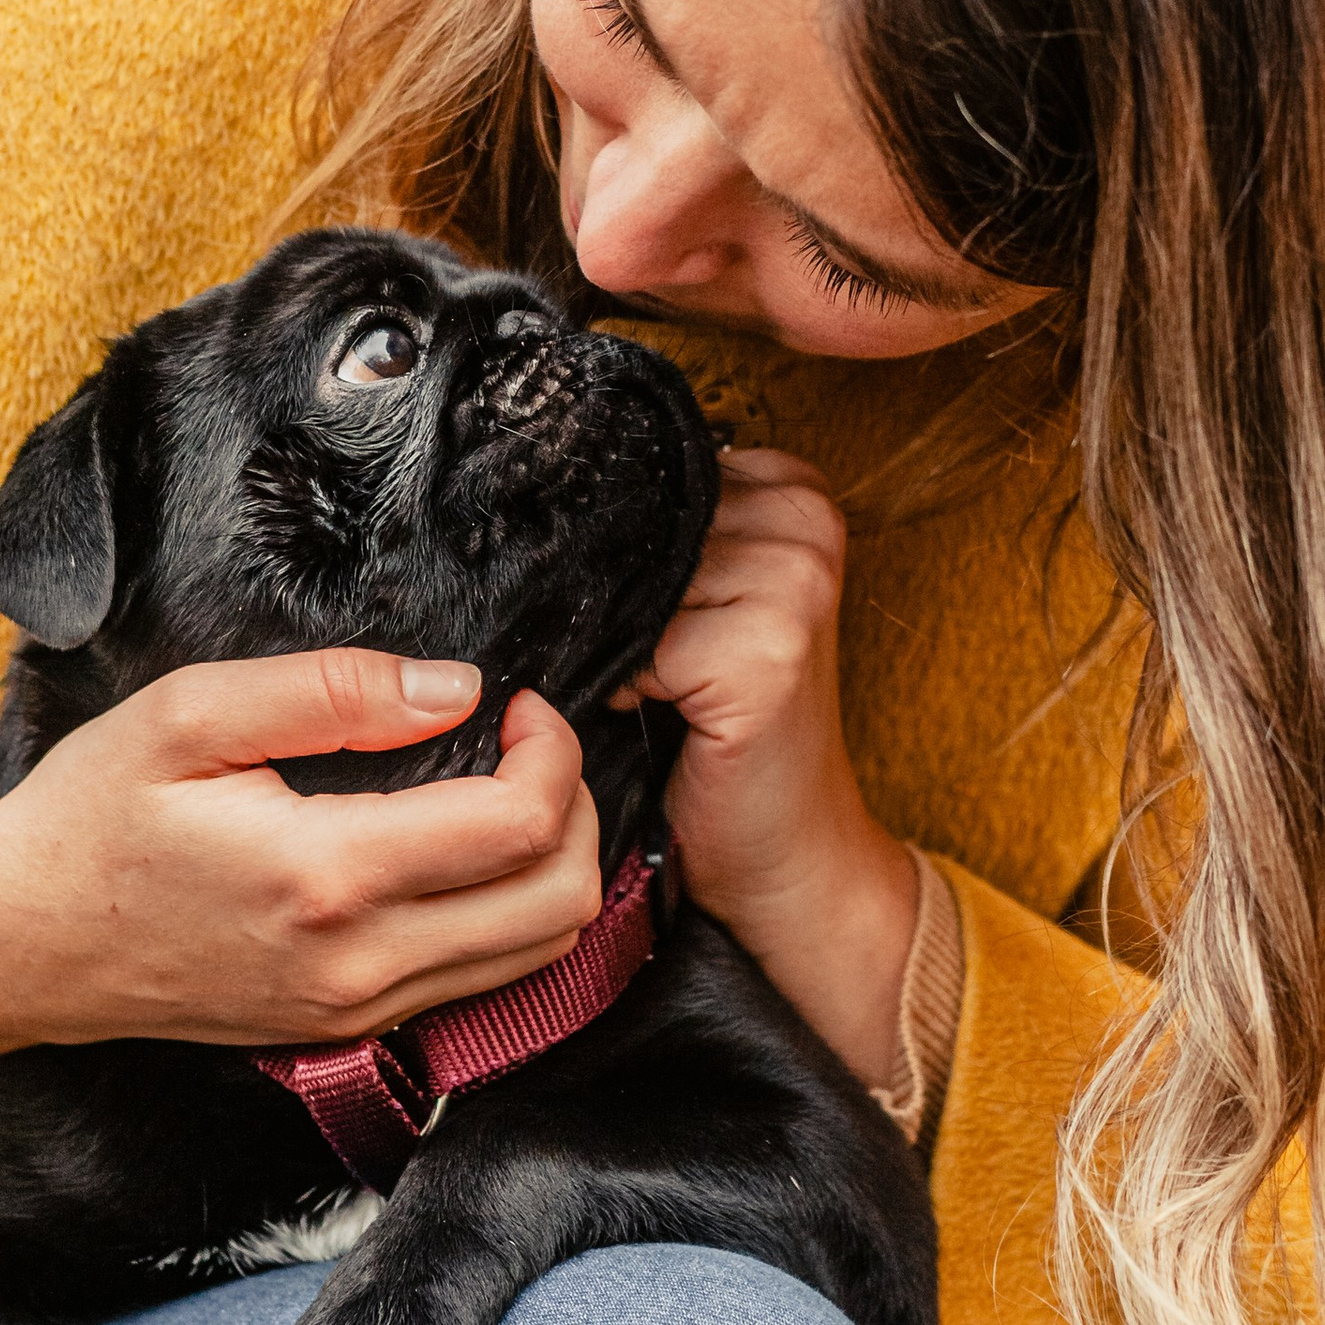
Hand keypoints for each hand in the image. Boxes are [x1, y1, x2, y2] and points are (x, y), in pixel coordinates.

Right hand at [0, 653, 601, 1074]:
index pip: (518, 828)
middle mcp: (357, 967)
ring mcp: (354, 1015)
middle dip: (577, 809)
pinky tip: (468, 855)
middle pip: (559, 906)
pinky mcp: (345, 1035)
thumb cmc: (89, 819)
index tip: (518, 702)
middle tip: (531, 745)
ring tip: (509, 790)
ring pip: (538, 958)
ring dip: (555, 867)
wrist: (16, 947)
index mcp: (324, 879)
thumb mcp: (189, 715)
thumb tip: (455, 688)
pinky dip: (510, 918)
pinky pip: (480, 985)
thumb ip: (332, 691)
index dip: (554, 750)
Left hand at [624, 450, 917, 1088]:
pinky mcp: (767, 655)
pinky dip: (619, 687)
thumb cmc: (727, 731)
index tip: (603, 591)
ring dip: (604, 639)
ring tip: (633, 685)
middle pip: (631, 525)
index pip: (643, 474)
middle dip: (594, 585)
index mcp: (793, 491)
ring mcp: (793, 585)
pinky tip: (642, 714)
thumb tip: (522, 507)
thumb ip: (649, 544)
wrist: (789, 850)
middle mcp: (802, 523)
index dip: (600, 532)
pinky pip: (641, 649)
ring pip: (627, 586)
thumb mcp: (698, 610)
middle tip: (607, 649)